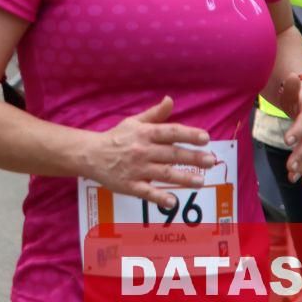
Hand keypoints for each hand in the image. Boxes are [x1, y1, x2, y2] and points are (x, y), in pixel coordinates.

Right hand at [82, 97, 216, 208]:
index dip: (188, 135)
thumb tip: (170, 100)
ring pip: (164, 173)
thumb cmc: (117, 137)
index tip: (205, 138)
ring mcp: (136, 169)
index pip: (170, 132)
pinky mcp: (129, 185)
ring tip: (200, 181)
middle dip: (193, 157)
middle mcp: (142, 150)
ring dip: (183, 178)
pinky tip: (173, 202)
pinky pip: (147, 192)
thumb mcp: (134, 122)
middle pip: (172, 154)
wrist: (91, 155)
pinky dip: (159, 197)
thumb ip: (155, 114)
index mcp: (145, 133)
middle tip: (210, 161)